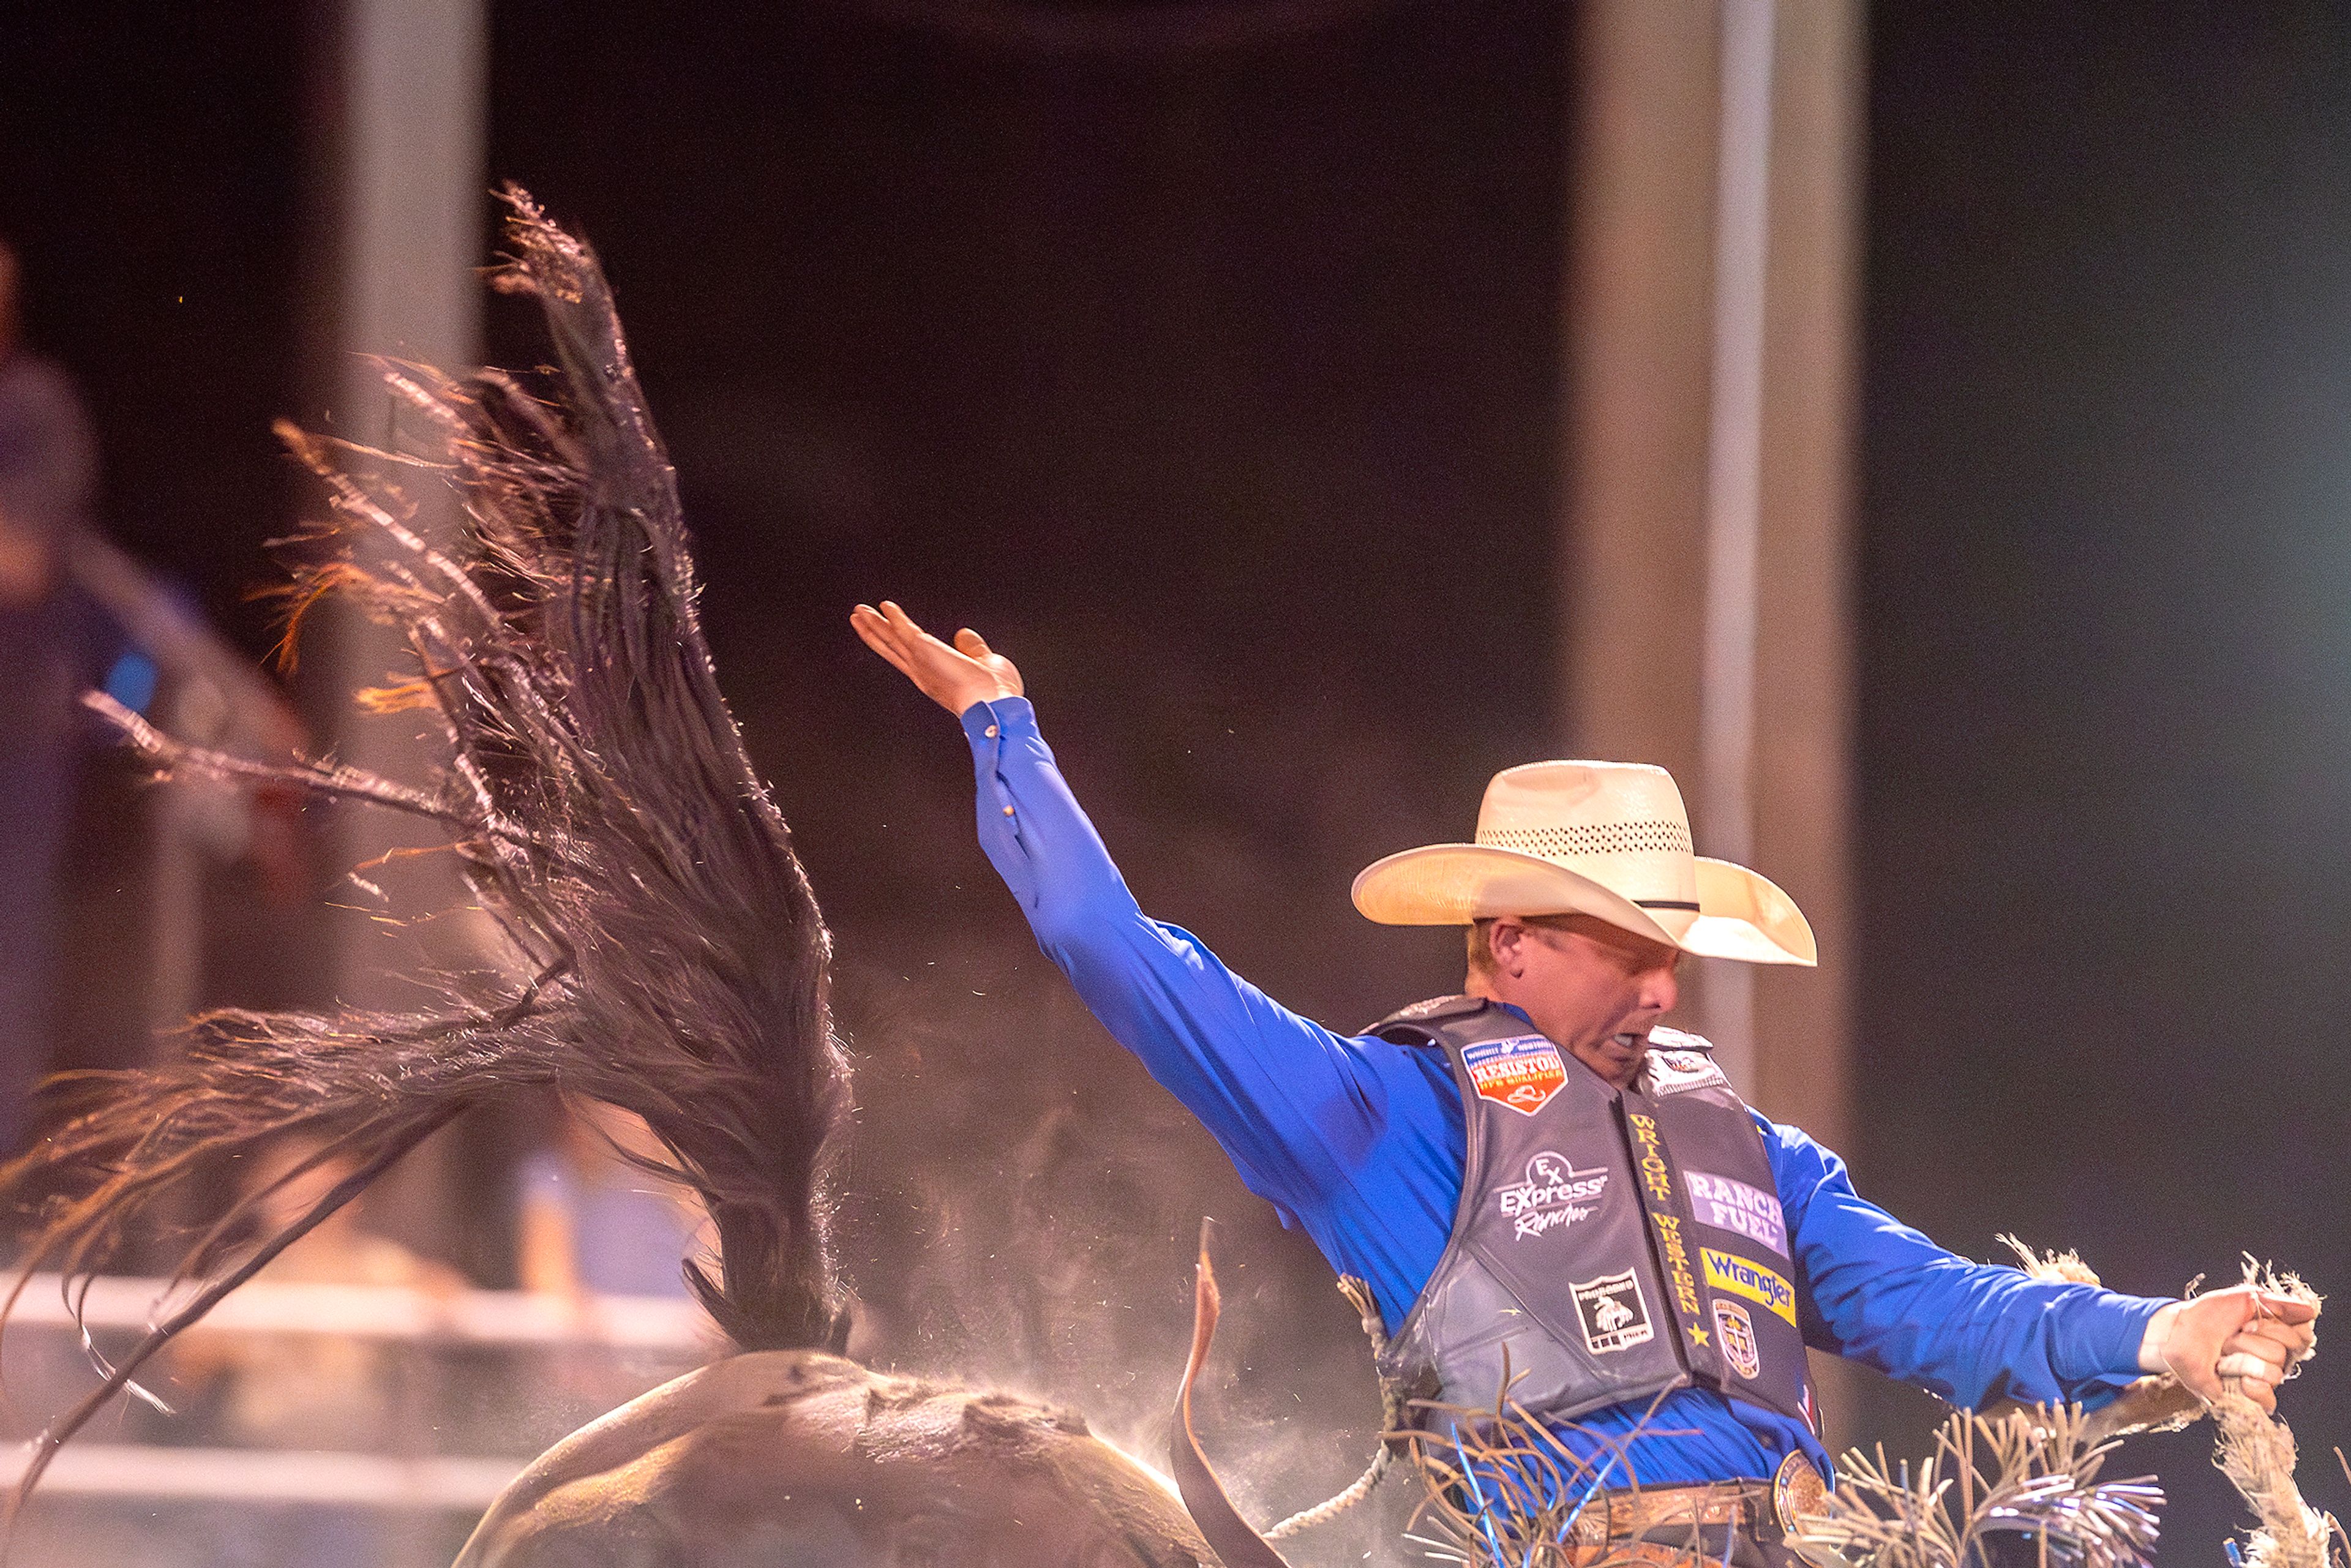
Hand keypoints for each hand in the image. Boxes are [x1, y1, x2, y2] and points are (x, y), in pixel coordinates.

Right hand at [851, 600, 1022, 716]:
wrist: (994, 706)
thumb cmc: (996, 693)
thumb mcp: (986, 663)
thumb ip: (973, 648)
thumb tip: (963, 634)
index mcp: (935, 678)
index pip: (909, 658)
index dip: (896, 645)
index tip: (888, 635)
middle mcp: (923, 672)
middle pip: (891, 648)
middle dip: (874, 633)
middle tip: (859, 620)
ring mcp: (921, 662)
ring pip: (891, 639)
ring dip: (874, 624)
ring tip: (858, 611)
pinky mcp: (924, 650)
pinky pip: (904, 630)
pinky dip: (895, 617)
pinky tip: (885, 606)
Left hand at [2139, 1285, 2316, 1412]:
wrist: (2178, 1332)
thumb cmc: (2208, 1315)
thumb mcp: (2244, 1298)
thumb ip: (2279, 1303)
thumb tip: (2310, 1310)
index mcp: (2277, 1334)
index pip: (2302, 1334)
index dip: (2281, 1326)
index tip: (2252, 1318)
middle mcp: (2274, 1356)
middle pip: (2287, 1349)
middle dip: (2255, 1335)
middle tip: (2233, 1332)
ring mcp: (2262, 1376)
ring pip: (2274, 1370)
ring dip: (2242, 1354)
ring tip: (2224, 1350)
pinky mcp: (2248, 1394)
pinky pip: (2267, 1396)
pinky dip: (2249, 1384)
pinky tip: (2232, 1373)